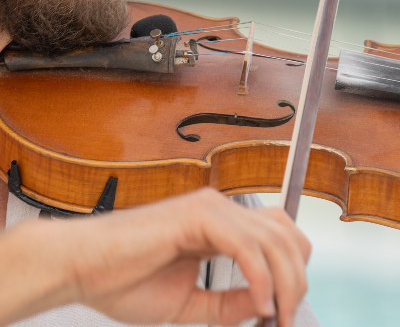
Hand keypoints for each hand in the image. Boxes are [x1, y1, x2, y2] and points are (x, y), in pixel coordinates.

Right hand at [66, 189, 310, 326]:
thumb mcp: (191, 304)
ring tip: (275, 316)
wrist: (84, 266)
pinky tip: (258, 304)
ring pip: (272, 237)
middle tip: (284, 318)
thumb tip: (265, 304)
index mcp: (218, 225)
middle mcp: (219, 209)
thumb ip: (229, 303)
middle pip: (284, 234)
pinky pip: (245, 244)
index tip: (283, 311)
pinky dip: (259, 277)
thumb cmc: (126, 281)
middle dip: (296, 278)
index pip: (277, 234)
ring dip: (284, 280)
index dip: (292, 270)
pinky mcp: (196, 214)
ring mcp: (209, 208)